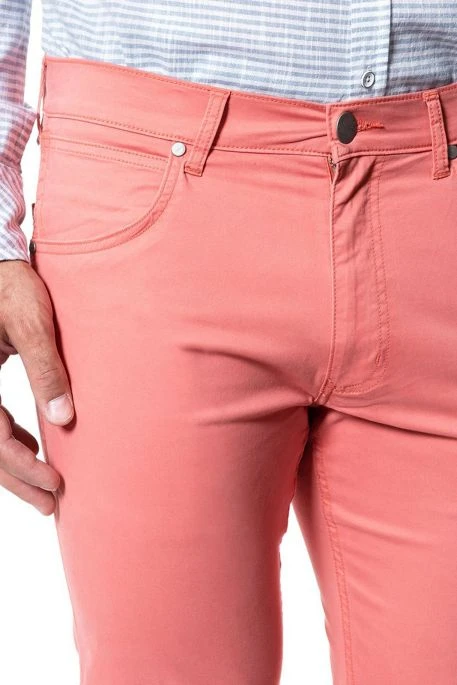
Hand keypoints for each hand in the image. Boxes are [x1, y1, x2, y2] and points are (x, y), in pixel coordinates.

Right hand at [0, 259, 74, 515]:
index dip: (21, 467)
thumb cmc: (12, 285)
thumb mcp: (32, 322)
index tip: (54, 485)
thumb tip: (63, 417)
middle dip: (18, 479)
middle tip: (51, 505)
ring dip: (13, 465)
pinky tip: (32, 447)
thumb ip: (46, 367)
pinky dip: (9, 439)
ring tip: (45, 488)